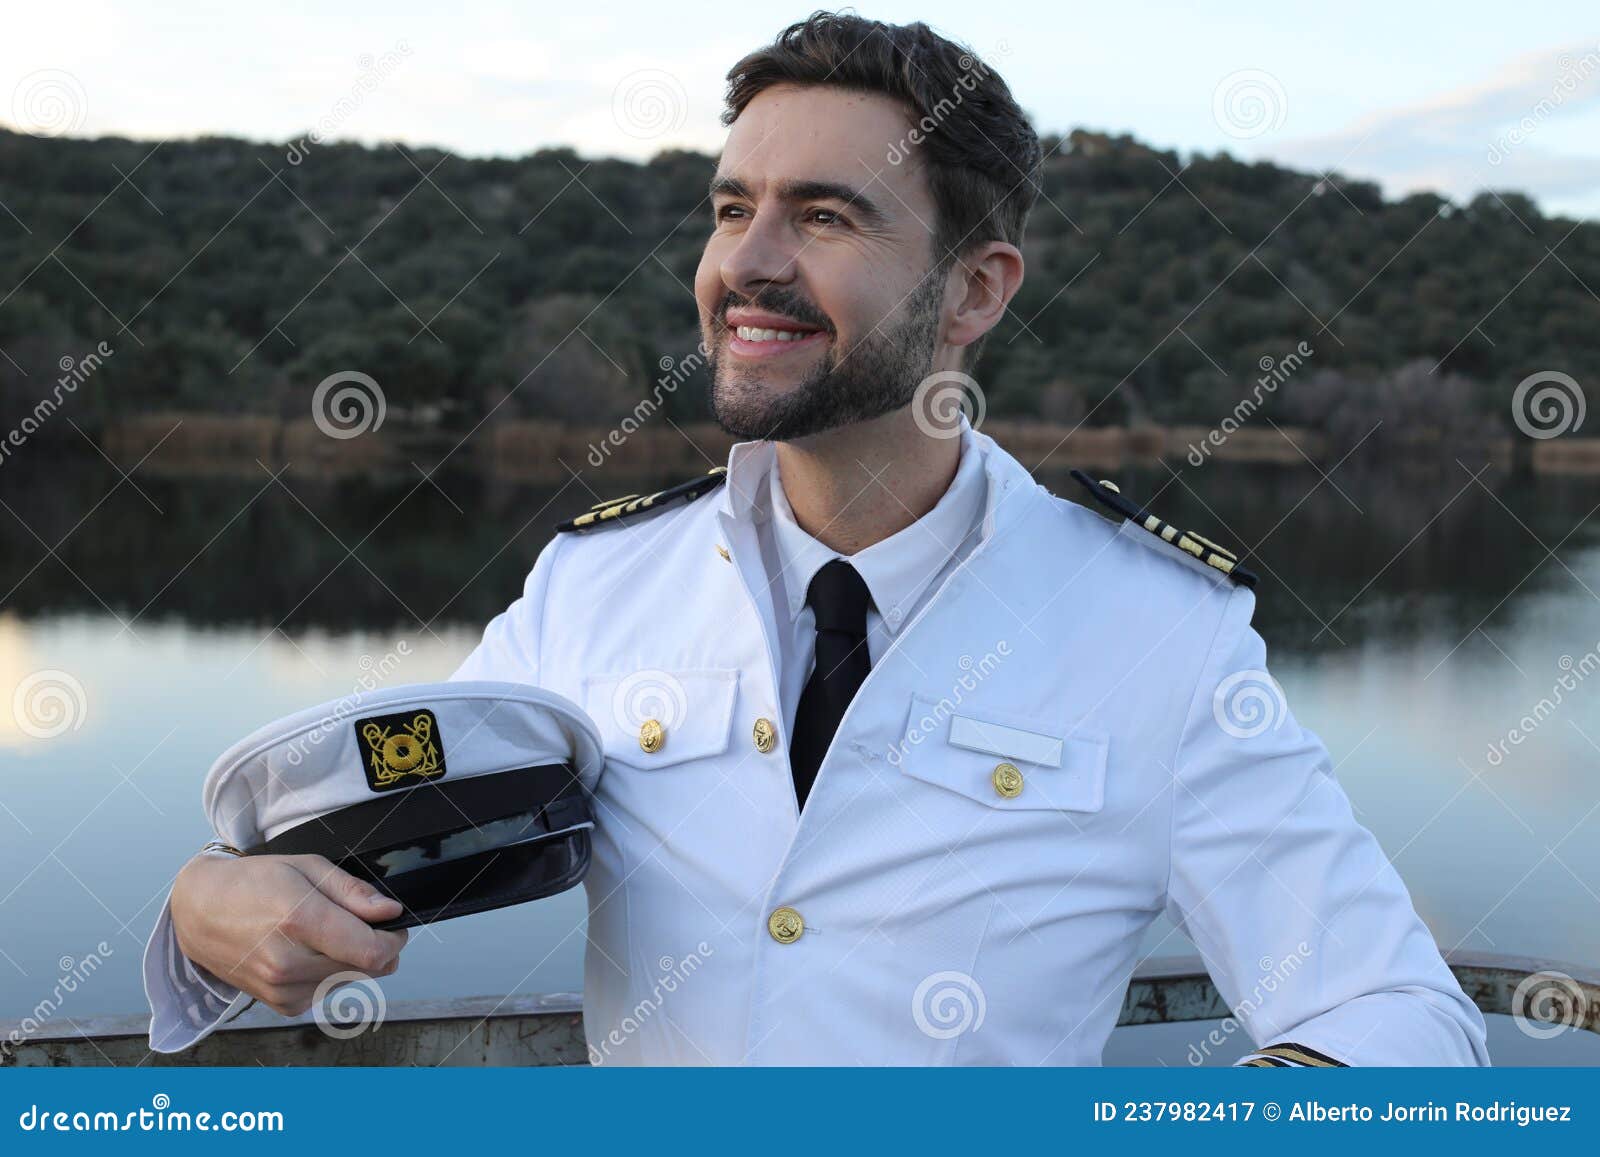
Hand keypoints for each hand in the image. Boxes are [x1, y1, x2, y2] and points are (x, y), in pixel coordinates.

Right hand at [171, 853, 408, 1016]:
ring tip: (319, 932)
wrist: (199, 913)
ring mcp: (283, 989)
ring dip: (351, 959)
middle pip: (369, 968)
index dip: (394, 939)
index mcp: (298, 921)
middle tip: (355, 921)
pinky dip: (330, 972)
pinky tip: (305, 950)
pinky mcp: (282, 1005)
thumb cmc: (252, 883)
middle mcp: (289, 963)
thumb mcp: (307, 867)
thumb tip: (390, 912)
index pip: (372, 952)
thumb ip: (353, 893)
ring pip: (352, 980)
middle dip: (375, 945)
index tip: (392, 924)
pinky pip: (329, 991)